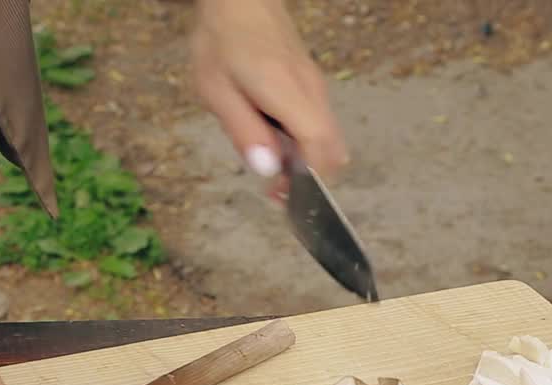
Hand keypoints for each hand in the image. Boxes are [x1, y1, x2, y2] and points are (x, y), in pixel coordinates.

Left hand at [189, 0, 347, 197]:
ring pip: (329, 140)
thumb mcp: (218, 91)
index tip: (284, 197)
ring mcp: (316, 88)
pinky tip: (275, 142)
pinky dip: (305, 144)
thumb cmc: (222, 41)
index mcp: (289, 95)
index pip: (320, 150)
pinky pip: (319, 125)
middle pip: (333, 151)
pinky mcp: (312, 86)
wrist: (240, 0)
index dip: (309, 182)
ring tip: (272, 167)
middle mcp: (312, 93)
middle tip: (275, 190)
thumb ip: (244, 132)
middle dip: (310, 179)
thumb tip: (268, 170)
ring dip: (307, 162)